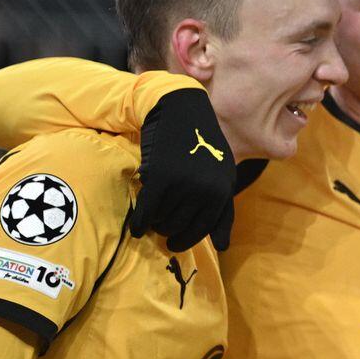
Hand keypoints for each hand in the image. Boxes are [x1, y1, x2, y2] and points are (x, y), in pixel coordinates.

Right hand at [128, 89, 234, 252]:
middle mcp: (206, 190)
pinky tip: (136, 227)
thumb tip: (223, 247)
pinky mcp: (161, 177)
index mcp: (222, 191)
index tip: (173, 244)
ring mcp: (184, 184)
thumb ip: (223, 211)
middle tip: (158, 225)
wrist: (182, 111)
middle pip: (179, 227)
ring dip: (153, 222)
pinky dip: (139, 222)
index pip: (203, 229)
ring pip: (162, 220)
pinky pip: (147, 211)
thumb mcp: (221, 176)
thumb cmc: (201, 146)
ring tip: (151, 213)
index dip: (186, 240)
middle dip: (166, 230)